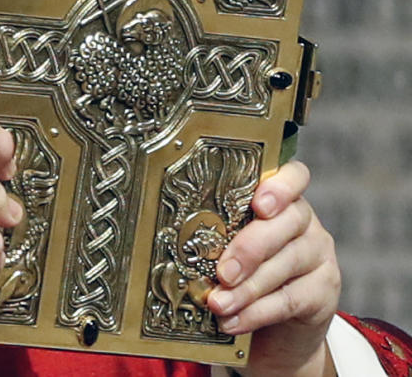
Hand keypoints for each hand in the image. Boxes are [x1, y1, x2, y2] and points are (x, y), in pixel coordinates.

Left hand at [207, 160, 340, 375]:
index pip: (293, 176)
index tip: (259, 203)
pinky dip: (256, 312)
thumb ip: (218, 236)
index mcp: (280, 199)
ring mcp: (318, 254)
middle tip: (223, 272)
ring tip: (218, 303)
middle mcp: (304, 221)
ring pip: (286, 264)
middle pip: (287, 221)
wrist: (278, 326)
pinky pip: (289, 300)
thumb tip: (179, 243)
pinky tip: (232, 320)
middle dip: (251, 248)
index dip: (280, 186)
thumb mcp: (230, 246)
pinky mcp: (323, 290)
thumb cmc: (243, 271)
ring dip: (247, 288)